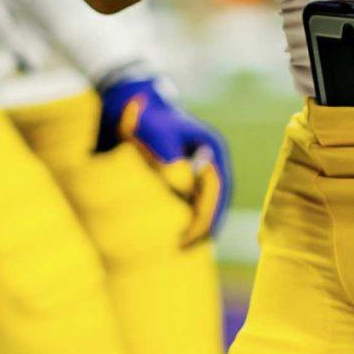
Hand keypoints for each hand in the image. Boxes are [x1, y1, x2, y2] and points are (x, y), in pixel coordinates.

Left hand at [96, 70, 231, 244]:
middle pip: (217, 196)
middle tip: (189, 246)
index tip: (199, 233)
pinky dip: (193, 216)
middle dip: (206, 223)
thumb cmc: (147, 122)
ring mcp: (203, 164)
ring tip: (187, 246)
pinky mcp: (191, 172)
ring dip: (202, 223)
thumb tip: (186, 191)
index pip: (218, 187)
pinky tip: (185, 233)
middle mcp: (212, 157)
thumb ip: (173, 163)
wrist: (136, 107)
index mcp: (211, 147)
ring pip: (209, 200)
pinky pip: (197, 199)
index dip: (211, 212)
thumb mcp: (159, 140)